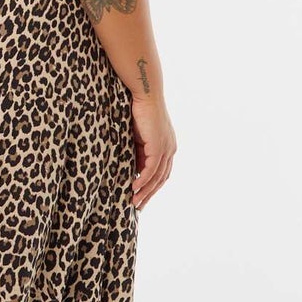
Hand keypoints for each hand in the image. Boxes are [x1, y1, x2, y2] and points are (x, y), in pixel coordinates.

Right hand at [129, 94, 175, 211]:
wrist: (145, 94)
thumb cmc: (139, 111)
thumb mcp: (138, 136)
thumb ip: (137, 152)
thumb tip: (131, 168)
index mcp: (167, 146)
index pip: (162, 172)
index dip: (152, 187)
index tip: (142, 197)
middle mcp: (170, 149)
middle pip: (161, 179)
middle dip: (149, 194)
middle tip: (138, 207)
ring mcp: (166, 148)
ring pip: (156, 176)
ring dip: (145, 191)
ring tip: (134, 202)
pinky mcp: (159, 145)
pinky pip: (151, 168)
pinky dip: (143, 180)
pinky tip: (134, 188)